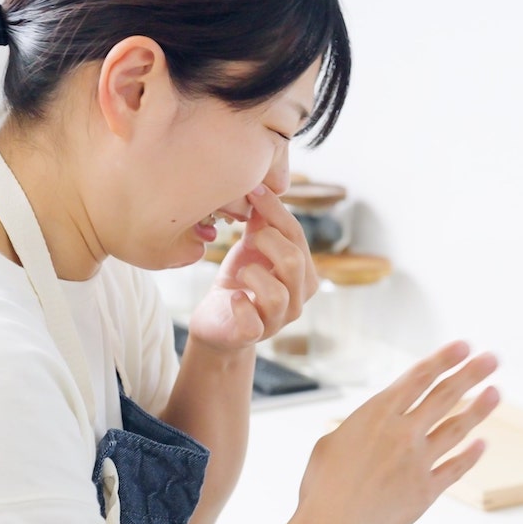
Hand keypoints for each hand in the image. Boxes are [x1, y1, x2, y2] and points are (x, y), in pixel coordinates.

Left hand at [187, 185, 318, 352]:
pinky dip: (240, 305)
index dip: (276, 211)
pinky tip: (233, 297)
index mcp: (304, 274)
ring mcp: (277, 321)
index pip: (297, 236)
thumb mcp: (252, 248)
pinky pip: (253, 322)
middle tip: (249, 239)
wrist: (218, 322)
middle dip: (267, 241)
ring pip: (277, 293)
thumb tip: (262, 188)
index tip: (254, 190)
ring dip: (253, 274)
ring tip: (241, 272)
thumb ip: (263, 224)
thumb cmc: (240, 281)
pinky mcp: (252, 336)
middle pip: (293, 261)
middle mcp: (297, 299)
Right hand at [296, 341, 499, 523]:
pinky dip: (470, 455)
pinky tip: (482, 444)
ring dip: (478, 408)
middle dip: (470, 373)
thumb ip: (358, 430)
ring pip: (456, 427)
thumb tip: (369, 427)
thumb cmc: (322, 489)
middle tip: (492, 358)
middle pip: (445, 396)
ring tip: (496, 392)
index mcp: (376, 415)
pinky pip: (455, 467)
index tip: (464, 346)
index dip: (443, 359)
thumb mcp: (330, 445)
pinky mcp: (427, 490)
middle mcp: (403, 433)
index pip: (418, 378)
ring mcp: (418, 461)